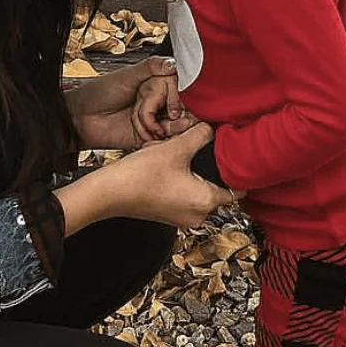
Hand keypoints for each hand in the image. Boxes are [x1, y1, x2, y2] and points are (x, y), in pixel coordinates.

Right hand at [54, 123, 233, 232]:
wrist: (108, 194)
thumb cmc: (140, 175)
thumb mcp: (175, 148)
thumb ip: (200, 136)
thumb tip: (212, 128)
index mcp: (206, 201)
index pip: (237, 190)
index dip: (236, 172)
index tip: (232, 158)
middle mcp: (198, 215)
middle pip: (217, 189)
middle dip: (208, 169)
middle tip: (196, 152)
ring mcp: (182, 218)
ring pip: (198, 191)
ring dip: (191, 174)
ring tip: (176, 159)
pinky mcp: (169, 215)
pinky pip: (183, 196)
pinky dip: (179, 182)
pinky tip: (164, 168)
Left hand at [67, 56, 192, 150]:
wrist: (79, 119)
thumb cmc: (97, 93)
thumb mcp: (125, 76)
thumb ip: (151, 68)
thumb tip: (173, 62)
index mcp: (154, 83)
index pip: (180, 87)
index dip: (180, 95)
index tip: (176, 101)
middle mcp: (156, 101)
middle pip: (182, 107)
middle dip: (174, 112)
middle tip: (166, 115)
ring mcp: (154, 119)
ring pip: (176, 125)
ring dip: (168, 127)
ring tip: (155, 127)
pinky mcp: (148, 137)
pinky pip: (164, 140)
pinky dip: (161, 139)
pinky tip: (152, 135)